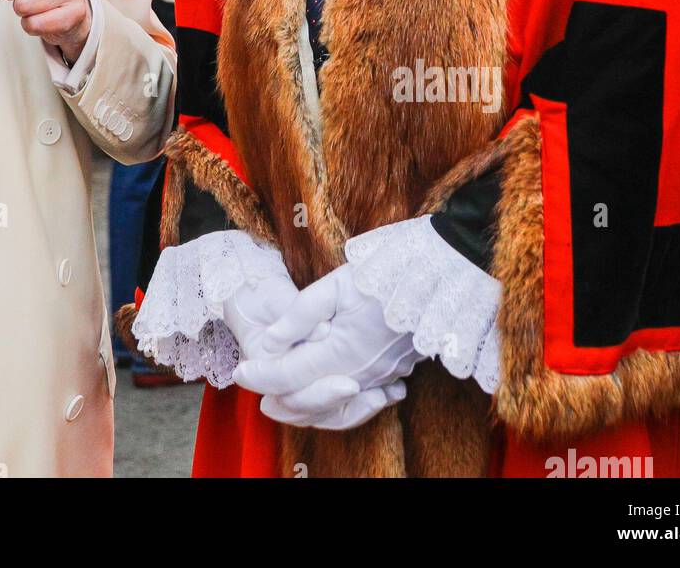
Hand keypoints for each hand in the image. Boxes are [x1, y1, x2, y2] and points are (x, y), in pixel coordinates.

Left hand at [234, 261, 421, 430]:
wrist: (439, 276)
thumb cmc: (385, 272)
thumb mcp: (336, 285)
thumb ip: (299, 316)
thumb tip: (269, 344)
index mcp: (343, 353)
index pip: (289, 375)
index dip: (260, 376)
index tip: (239, 371)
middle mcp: (360, 375)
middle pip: (307, 400)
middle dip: (275, 394)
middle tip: (251, 381)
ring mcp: (379, 379)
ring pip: (332, 407)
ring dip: (301, 403)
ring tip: (275, 395)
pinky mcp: (392, 376)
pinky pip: (356, 403)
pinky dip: (331, 403)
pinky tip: (320, 392)